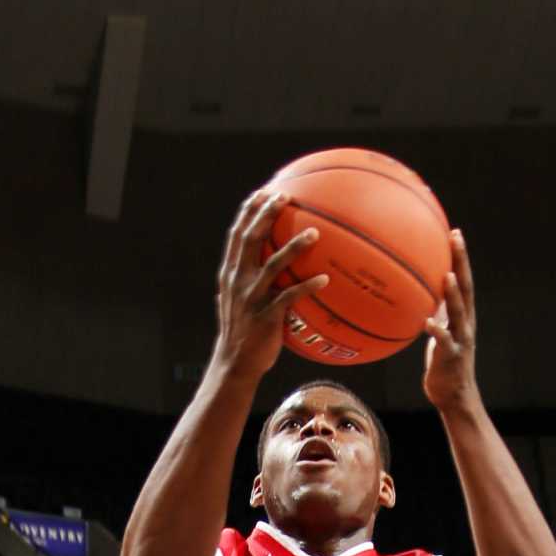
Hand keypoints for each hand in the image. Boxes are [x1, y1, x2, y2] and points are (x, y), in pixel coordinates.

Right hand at [213, 190, 328, 383]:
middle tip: (285, 197)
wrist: (235, 364)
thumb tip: (267, 265)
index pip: (237, 235)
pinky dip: (306, 287)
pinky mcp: (265, 316)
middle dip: (266, 215)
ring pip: (272, 265)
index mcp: (231, 274)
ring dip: (294, 247)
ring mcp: (251, 298)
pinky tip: (324, 280)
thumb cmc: (243, 332)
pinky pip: (289, 297)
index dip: (248, 212)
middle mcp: (238, 281)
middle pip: (250, 240)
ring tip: (314, 232)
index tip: (263, 192)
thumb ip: (249, 280)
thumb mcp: (239, 301)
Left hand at [421, 229, 477, 414]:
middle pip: (465, 287)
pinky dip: (437, 330)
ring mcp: (460, 339)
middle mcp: (466, 323)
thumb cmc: (443, 363)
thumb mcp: (439, 332)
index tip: (454, 232)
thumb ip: (436, 313)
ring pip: (459, 312)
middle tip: (455, 238)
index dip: (460, 257)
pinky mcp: (451, 357)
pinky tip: (427, 321)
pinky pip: (444, 342)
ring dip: (452, 294)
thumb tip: (421, 296)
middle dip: (461, 261)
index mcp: (463, 315)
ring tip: (446, 275)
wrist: (454, 395)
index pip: (463, 279)